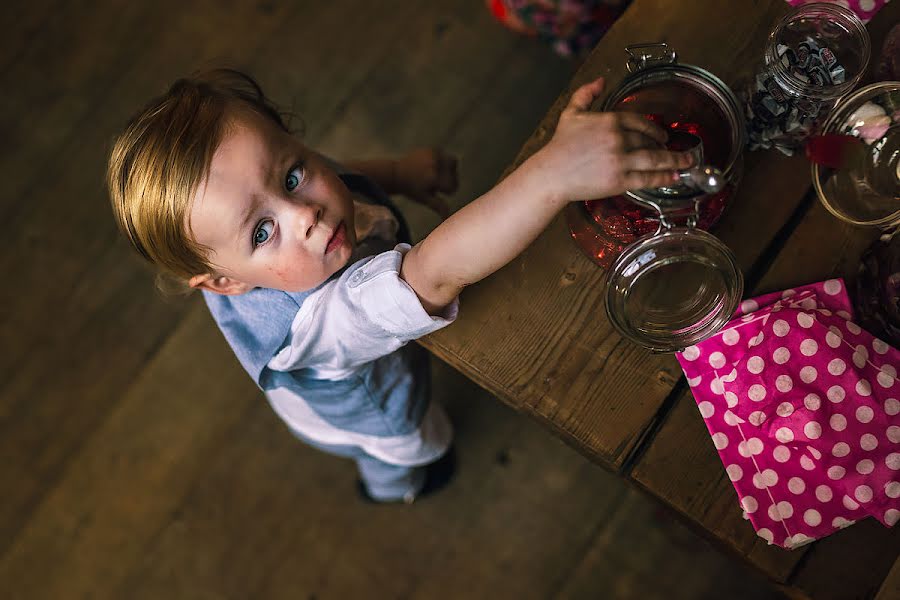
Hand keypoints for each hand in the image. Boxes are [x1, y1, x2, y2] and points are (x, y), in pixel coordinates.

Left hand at [395, 147, 458, 217]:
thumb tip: (448, 217)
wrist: (396, 173)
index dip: (449, 191)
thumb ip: (438, 206)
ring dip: (449, 169)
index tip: (440, 192)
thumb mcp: (424, 199)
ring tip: (439, 174)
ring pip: (453, 162)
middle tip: (440, 183)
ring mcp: (433, 154)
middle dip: (451, 179)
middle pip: (455, 173)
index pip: (452, 186)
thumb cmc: (410, 189)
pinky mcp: (431, 148)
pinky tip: (434, 167)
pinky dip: (442, 161)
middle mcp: (435, 164)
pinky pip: (445, 154)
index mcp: (433, 178)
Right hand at [536, 77, 692, 201]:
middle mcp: (618, 138)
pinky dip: (664, 177)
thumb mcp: (571, 114)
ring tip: (688, 162)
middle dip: (667, 146)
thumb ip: (586, 94)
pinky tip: (674, 176)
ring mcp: (620, 160)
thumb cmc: (559, 147)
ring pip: (655, 159)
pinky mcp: (619, 180)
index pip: (641, 122)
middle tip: (679, 150)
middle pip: (649, 141)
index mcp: (610, 120)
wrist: (551, 174)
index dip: (655, 129)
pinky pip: (647, 178)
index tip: (663, 135)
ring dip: (675, 160)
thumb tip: (600, 80)